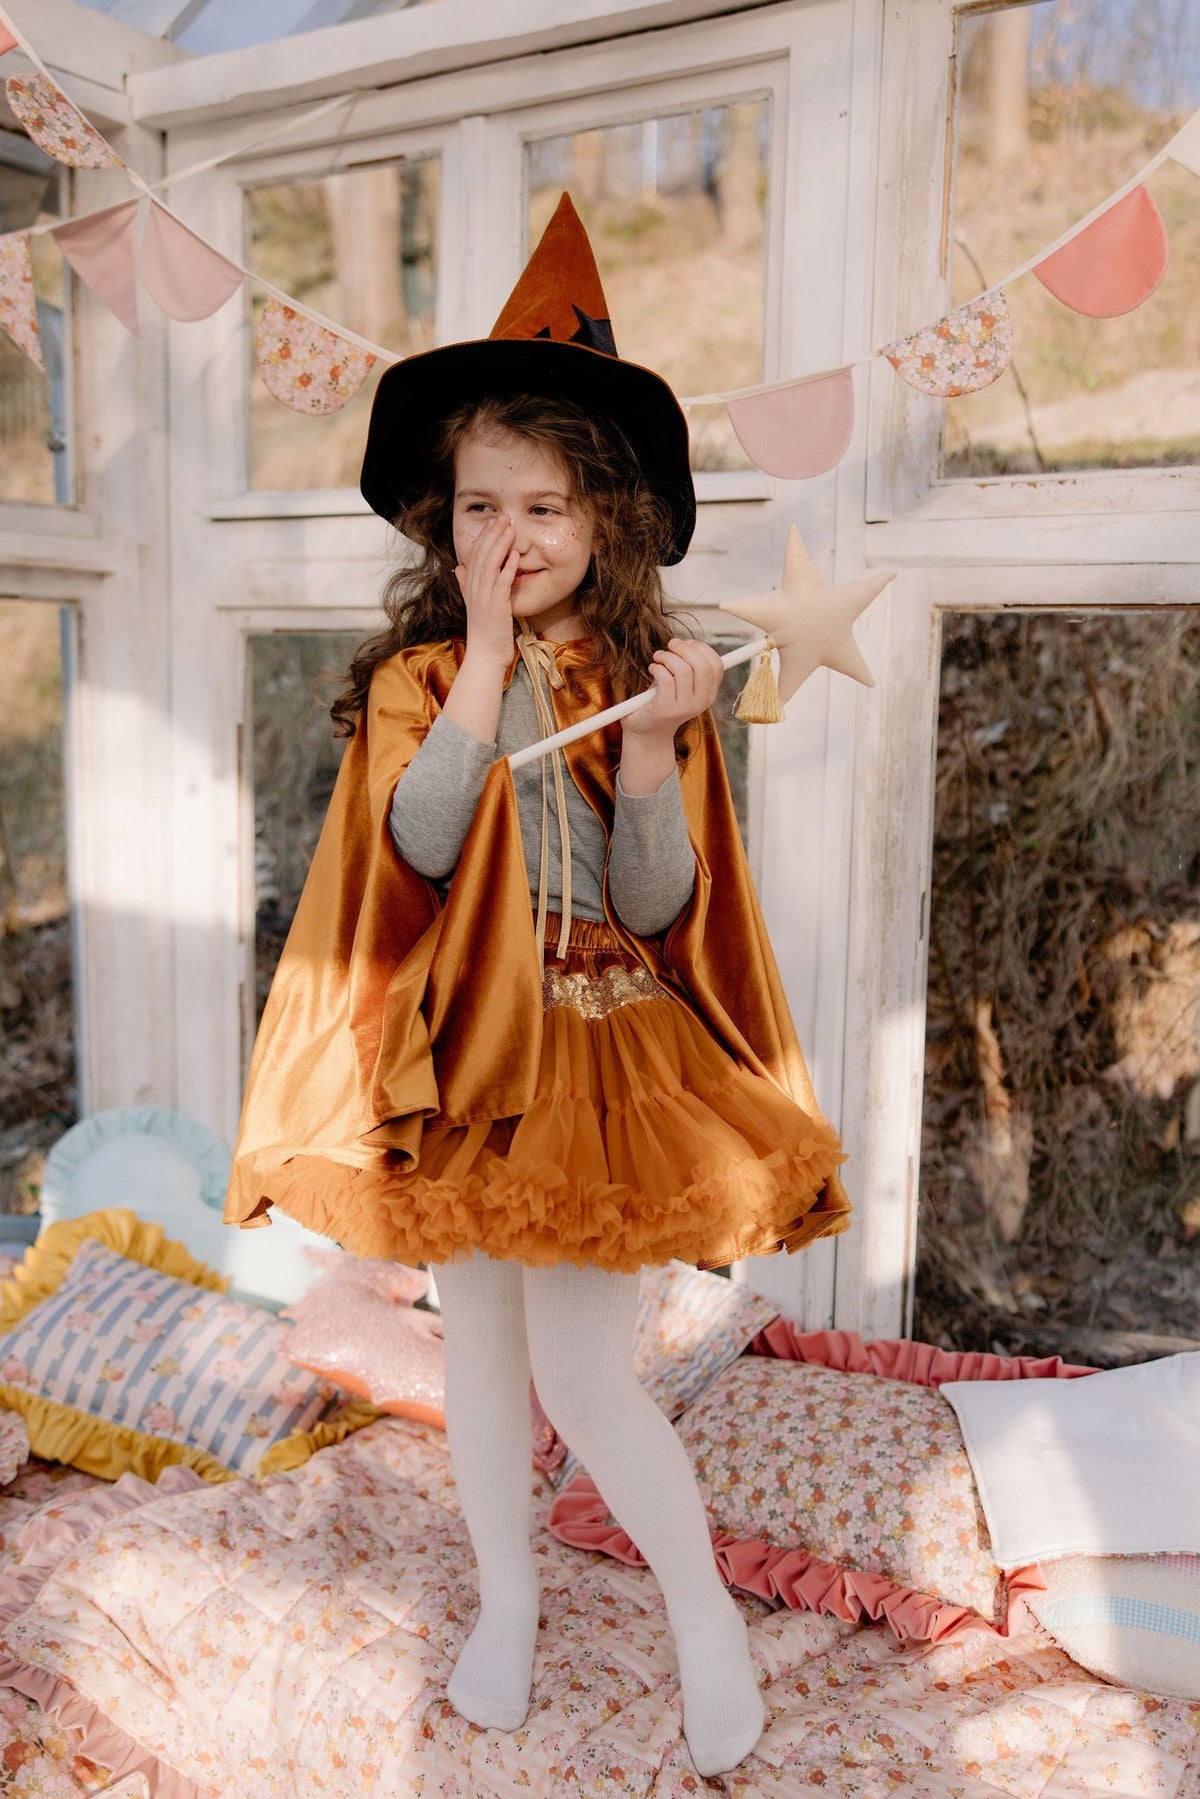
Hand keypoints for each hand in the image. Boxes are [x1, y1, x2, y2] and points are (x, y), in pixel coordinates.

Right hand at [454, 513, 518, 666]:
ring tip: (510, 528)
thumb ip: (465, 584)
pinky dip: (508, 568)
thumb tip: (458, 567)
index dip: (484, 536)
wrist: (485, 656)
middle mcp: (475, 589)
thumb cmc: (484, 633)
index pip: (475, 555)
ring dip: (500, 545)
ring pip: (490, 565)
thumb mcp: (473, 604)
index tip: (493, 521)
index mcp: (470, 587)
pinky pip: (501, 584)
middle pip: (482, 555)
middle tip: (503, 516)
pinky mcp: (495, 607)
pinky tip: (515, 555)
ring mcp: (484, 598)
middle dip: (492, 534)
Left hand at [619, 638, 723, 795]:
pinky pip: (665, 678)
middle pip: (702, 665)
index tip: (687, 643)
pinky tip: (652, 668)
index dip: (702, 648)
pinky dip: (657, 667)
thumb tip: (688, 643)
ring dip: (667, 656)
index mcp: (709, 694)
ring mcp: (684, 707)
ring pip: (683, 670)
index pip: (717, 665)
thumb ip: (690, 667)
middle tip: (671, 645)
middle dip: (685, 648)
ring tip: (658, 657)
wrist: (648, 732)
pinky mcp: (666, 708)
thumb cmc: (664, 701)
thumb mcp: (682, 685)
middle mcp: (701, 702)